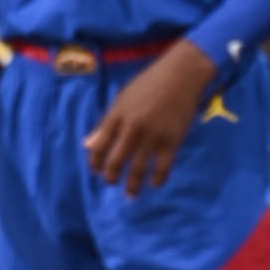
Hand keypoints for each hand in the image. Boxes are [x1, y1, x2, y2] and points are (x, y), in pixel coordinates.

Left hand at [83, 41, 217, 195]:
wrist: (181, 75)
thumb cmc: (149, 83)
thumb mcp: (122, 99)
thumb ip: (105, 123)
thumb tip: (87, 144)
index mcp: (117, 116)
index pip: (99, 146)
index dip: (95, 162)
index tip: (97, 171)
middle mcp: (132, 129)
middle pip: (116, 161)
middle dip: (112, 177)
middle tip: (112, 183)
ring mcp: (152, 136)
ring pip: (138, 169)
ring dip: (132, 185)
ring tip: (130, 194)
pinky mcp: (172, 141)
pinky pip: (163, 167)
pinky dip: (157, 179)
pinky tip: (154, 184)